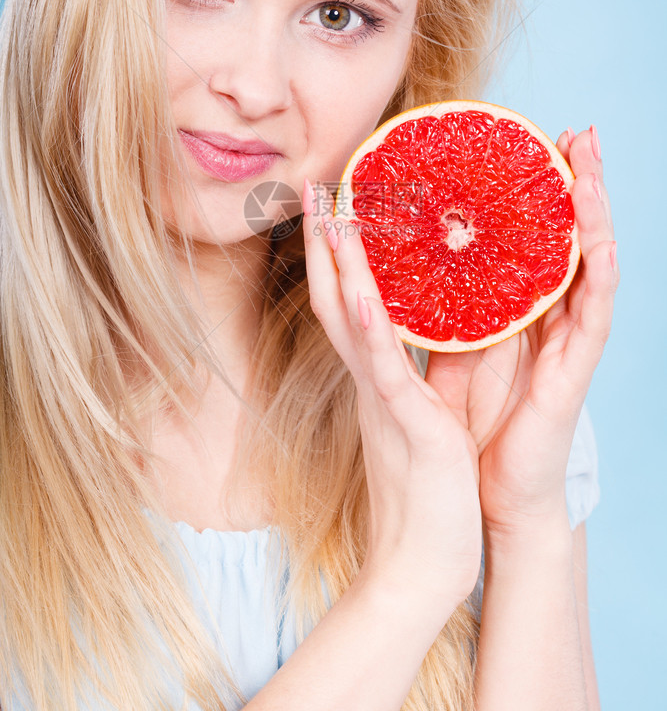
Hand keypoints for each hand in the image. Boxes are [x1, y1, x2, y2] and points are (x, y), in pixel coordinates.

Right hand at [302, 183, 482, 611]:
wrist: (422, 564)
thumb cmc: (428, 493)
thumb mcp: (418, 417)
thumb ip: (407, 377)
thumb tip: (407, 338)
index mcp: (376, 377)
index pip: (349, 302)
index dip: (338, 253)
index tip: (336, 204)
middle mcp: (369, 381)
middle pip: (335, 298)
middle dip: (326, 242)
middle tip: (316, 186)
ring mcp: (381, 401)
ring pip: (351, 323)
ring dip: (339, 268)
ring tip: (332, 216)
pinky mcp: (406, 426)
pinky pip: (383, 370)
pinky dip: (368, 328)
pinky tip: (359, 292)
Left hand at [425, 125, 617, 537]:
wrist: (484, 496)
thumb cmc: (475, 425)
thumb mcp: (457, 352)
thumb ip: (453, 309)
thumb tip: (420, 264)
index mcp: (522, 314)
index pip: (536, 240)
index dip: (542, 193)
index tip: (537, 141)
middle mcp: (551, 322)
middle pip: (570, 240)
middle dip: (578, 184)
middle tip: (577, 132)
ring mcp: (566, 347)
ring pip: (589, 267)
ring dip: (594, 215)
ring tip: (591, 166)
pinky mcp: (570, 378)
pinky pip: (589, 322)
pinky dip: (595, 281)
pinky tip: (597, 246)